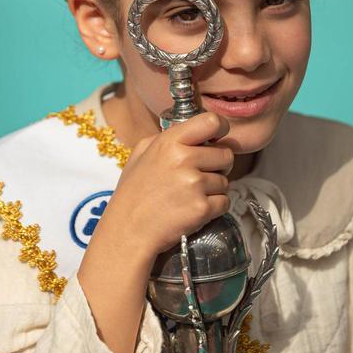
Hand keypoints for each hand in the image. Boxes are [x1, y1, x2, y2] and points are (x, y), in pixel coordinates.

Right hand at [99, 111, 233, 257]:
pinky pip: (224, 202)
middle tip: (198, 176)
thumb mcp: (141, 154)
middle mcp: (184, 159)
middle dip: (218, 166)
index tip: (217, 140)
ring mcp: (194, 184)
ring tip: (190, 196)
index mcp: (169, 142)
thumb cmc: (133, 193)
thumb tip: (196, 132)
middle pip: (226, 155)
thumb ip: (168, 138)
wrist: (127, 231)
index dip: (221, 130)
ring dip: (214, 189)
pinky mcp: (202, 208)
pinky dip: (214, 208)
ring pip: (225, 181)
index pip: (212, 122)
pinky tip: (194, 210)